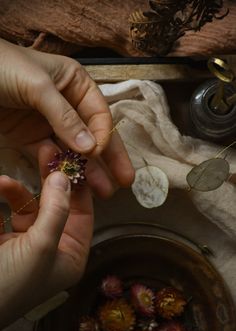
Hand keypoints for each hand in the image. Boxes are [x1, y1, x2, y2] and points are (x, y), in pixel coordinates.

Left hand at [0, 38, 133, 196]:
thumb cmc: (3, 67)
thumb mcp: (38, 86)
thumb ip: (64, 117)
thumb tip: (90, 148)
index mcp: (76, 83)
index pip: (99, 113)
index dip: (103, 134)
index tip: (99, 153)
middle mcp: (68, 104)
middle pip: (94, 134)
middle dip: (110, 158)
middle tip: (125, 181)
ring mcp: (50, 123)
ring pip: (75, 149)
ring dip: (89, 170)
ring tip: (105, 191)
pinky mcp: (32, 137)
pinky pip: (51, 155)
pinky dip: (61, 168)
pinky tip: (73, 181)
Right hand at [0, 161, 92, 328]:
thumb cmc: (11, 284)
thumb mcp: (41, 247)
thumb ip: (56, 210)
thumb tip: (63, 177)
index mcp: (72, 254)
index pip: (83, 212)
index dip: (78, 185)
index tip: (72, 160)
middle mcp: (55, 246)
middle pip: (58, 204)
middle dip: (51, 179)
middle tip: (46, 151)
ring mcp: (31, 241)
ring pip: (32, 205)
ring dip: (19, 190)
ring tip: (4, 180)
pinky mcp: (9, 238)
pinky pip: (11, 210)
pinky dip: (5, 197)